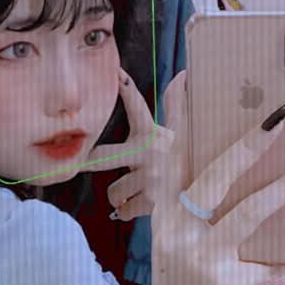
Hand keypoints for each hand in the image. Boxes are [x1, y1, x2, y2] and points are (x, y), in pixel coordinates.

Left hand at [83, 68, 188, 223]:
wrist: (203, 201)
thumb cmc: (184, 165)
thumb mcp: (181, 135)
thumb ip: (175, 107)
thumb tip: (181, 74)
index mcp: (154, 135)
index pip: (138, 107)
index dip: (127, 87)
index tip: (116, 72)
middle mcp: (151, 153)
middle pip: (102, 158)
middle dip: (89, 162)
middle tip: (81, 163)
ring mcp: (150, 178)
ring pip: (113, 190)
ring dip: (120, 195)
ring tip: (137, 192)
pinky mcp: (151, 202)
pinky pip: (123, 209)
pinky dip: (127, 211)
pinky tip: (140, 206)